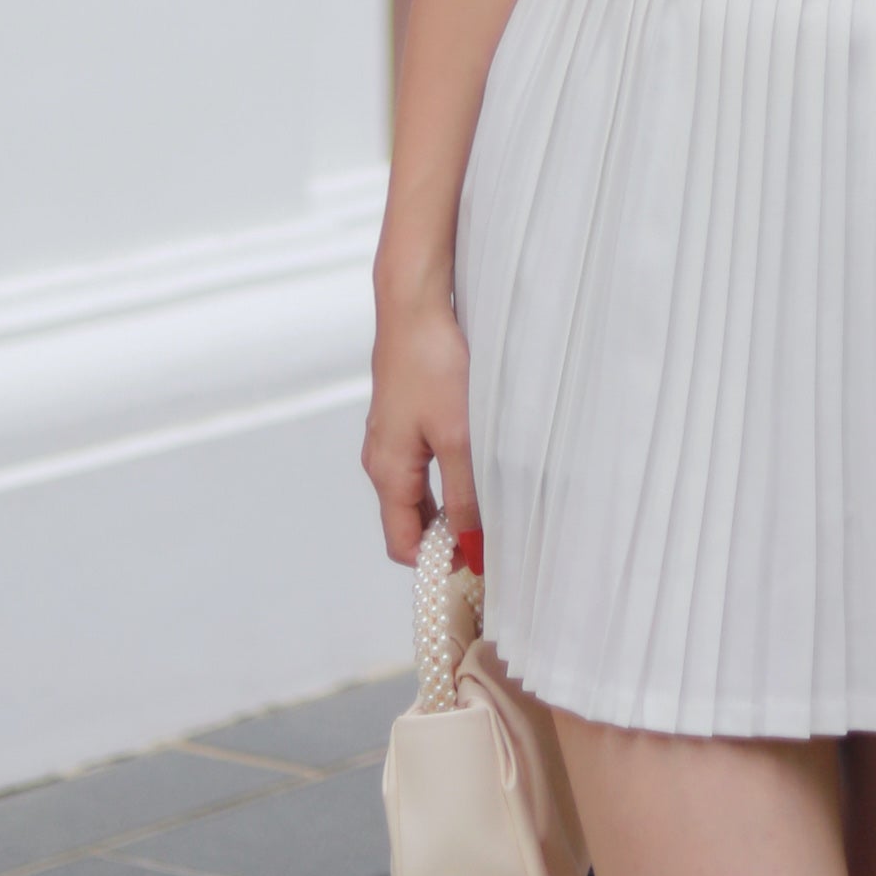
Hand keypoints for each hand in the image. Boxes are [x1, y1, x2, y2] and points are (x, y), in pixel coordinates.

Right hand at [364, 280, 474, 565]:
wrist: (415, 303)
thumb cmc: (432, 364)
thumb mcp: (459, 438)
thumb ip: (465, 496)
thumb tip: (473, 547)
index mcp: (387, 472)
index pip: (403, 546)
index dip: (437, 566)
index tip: (478, 571)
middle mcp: (382, 459)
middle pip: (411, 521)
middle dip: (447, 540)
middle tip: (493, 547)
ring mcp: (392, 436)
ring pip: (420, 492)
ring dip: (451, 507)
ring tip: (493, 510)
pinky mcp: (407, 415)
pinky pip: (425, 464)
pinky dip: (449, 479)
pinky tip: (481, 467)